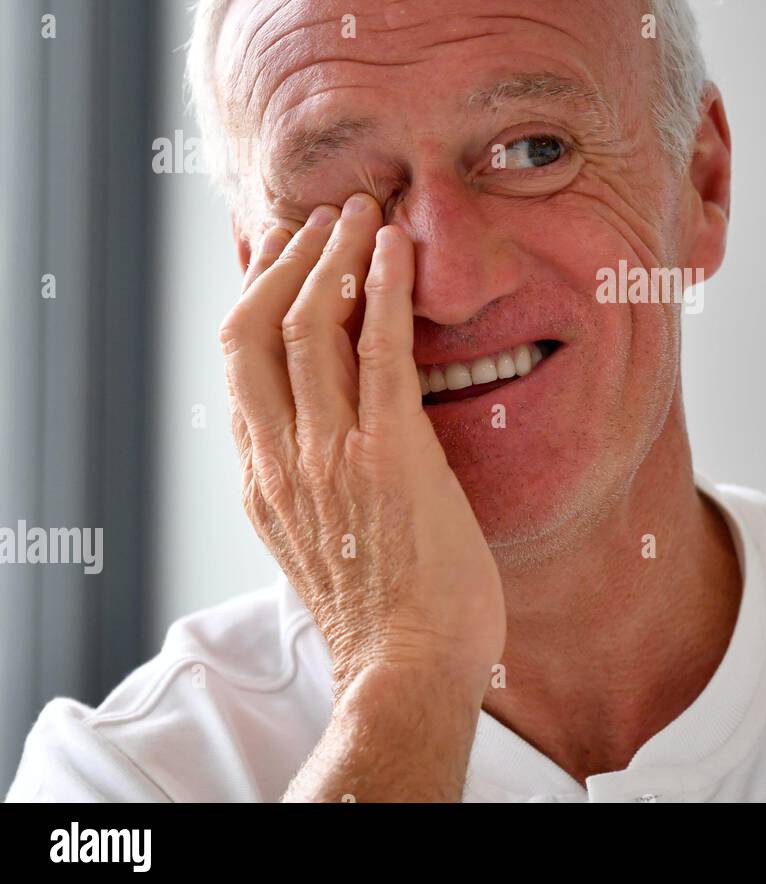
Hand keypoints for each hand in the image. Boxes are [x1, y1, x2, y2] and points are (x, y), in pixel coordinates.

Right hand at [219, 194, 505, 700]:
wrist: (408, 669)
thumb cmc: (382, 612)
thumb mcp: (320, 538)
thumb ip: (311, 478)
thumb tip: (331, 428)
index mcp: (264, 477)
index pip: (238, 362)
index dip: (254, 293)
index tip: (278, 249)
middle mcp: (283, 457)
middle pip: (254, 329)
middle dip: (285, 259)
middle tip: (319, 215)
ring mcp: (331, 454)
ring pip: (310, 327)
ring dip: (334, 257)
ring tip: (361, 214)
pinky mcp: (391, 455)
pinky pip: (380, 351)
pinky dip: (384, 290)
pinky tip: (395, 249)